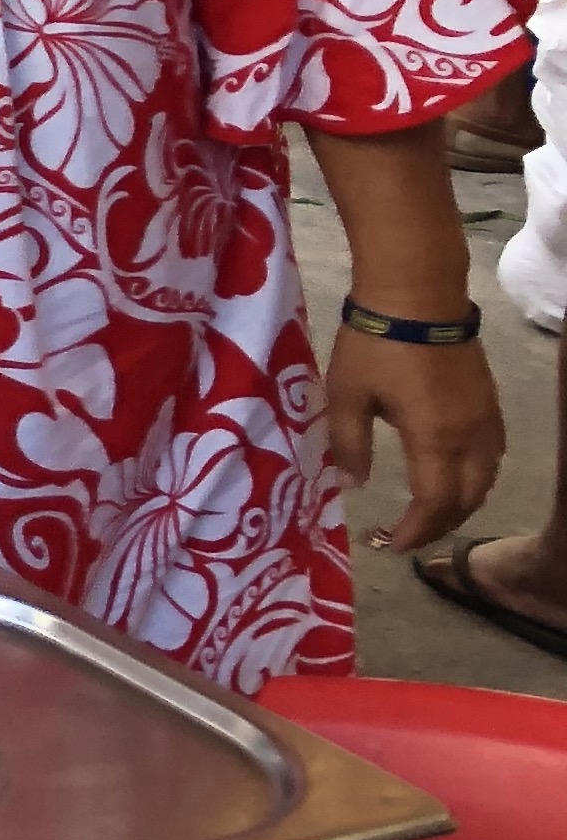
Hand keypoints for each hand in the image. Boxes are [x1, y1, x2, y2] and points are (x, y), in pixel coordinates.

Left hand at [323, 327, 504, 553]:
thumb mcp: (347, 396)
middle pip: (468, 499)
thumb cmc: (376, 345)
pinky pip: (493, 456)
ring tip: (428, 513)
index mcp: (436, 439)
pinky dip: (475, 478)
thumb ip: (350, 444)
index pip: (436, 504)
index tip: (390, 544)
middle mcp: (472, 436)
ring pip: (487, 479)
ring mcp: (486, 418)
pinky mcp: (489, 402)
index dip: (414, 530)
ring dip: (461, 503)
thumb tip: (353, 485)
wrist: (417, 295)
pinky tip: (452, 475)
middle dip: (440, 525)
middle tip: (407, 536)